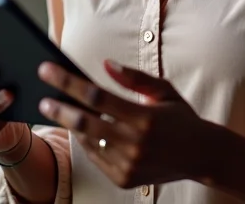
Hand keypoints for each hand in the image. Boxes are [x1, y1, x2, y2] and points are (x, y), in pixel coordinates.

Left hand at [38, 59, 207, 188]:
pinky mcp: (124, 180)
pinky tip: (80, 129)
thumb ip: (133, 77)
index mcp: (144, 117)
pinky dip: (86, 142)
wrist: (201, 155)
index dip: (69, 82)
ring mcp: (128, 165)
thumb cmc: (180, 117)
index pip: (97, 96)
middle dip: (60, 108)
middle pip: (85, 122)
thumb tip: (105, 64)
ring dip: (70, 125)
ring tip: (58, 109)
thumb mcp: (163, 90)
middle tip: (44, 98)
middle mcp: (135, 144)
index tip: (49, 70)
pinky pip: (96, 158)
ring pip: (88, 142)